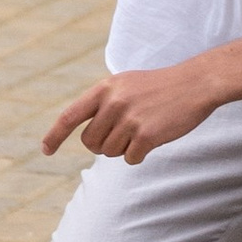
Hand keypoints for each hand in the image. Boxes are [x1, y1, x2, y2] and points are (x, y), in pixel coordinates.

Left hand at [43, 59, 221, 164]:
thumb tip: (88, 136)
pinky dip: (139, 154)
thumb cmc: (160, 86)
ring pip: (110, 152)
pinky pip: (130, 159)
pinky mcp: (146, 135)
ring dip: (125, 148)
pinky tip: (154, 137)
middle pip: (91, 142)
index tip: (45, 150)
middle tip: (124, 133)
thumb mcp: (126, 84)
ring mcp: (130, 119)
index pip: (70, 115)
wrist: (195, 83)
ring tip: (143, 129)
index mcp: (105, 88)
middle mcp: (113, 103)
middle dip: (103, 145)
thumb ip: (104, 103)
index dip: (55, 135)